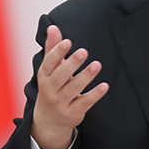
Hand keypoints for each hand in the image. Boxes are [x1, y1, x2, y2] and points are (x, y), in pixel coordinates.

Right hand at [31, 25, 108, 148]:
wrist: (48, 121)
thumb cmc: (52, 87)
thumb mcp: (49, 70)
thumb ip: (53, 48)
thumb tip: (53, 27)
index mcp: (44, 77)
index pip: (49, 63)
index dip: (57, 52)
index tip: (67, 41)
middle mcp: (50, 90)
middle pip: (60, 76)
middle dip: (71, 63)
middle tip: (84, 51)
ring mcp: (61, 103)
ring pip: (73, 89)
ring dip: (85, 76)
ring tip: (96, 65)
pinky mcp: (73, 113)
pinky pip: (84, 103)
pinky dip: (94, 94)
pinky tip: (104, 86)